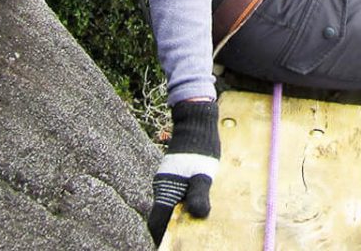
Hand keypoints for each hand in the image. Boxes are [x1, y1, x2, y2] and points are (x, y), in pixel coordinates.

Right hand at [146, 99, 219, 242]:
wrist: (196, 122)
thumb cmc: (200, 146)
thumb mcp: (203, 171)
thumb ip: (199, 193)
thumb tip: (199, 216)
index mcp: (166, 189)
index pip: (156, 223)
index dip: (160, 238)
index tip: (171, 247)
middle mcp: (163, 188)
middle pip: (162, 219)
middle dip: (171, 233)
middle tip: (187, 241)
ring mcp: (168, 183)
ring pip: (169, 209)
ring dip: (178, 221)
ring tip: (193, 231)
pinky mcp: (175, 178)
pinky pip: (176, 199)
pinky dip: (183, 209)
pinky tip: (196, 210)